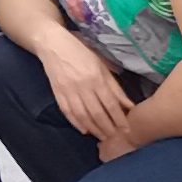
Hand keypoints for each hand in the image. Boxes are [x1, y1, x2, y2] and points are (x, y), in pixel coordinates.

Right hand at [34, 25, 132, 149]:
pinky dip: (75, 122)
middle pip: (96, 112)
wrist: (52, 43)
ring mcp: (67, 89)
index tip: (127, 130)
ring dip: (93, 128)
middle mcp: (81, 86)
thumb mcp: (101, 65)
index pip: (110, 104)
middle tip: (116, 138)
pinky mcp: (56, 91)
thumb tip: (129, 105)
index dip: (119, 119)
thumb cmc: (80, 52)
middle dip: (107, 128)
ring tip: (102, 137)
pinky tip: (83, 129)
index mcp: (95, 77)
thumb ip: (114, 87)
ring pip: (82, 115)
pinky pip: (66, 110)